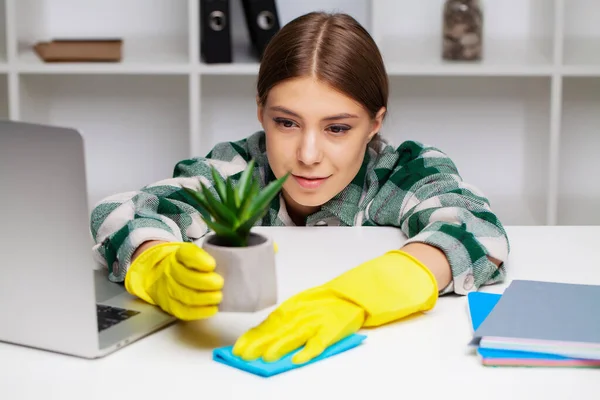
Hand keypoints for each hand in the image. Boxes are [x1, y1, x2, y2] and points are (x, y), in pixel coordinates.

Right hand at [125, 242, 223, 319]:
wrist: (167, 276)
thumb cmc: (191, 265)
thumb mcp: (198, 254)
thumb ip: (212, 256)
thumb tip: (231, 265)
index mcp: (180, 254)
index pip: (186, 254)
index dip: (199, 260)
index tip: (212, 264)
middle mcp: (171, 270)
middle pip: (185, 277)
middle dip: (205, 282)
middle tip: (220, 283)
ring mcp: (169, 289)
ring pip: (185, 295)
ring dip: (204, 298)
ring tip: (218, 296)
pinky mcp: (171, 305)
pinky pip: (184, 311)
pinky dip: (200, 311)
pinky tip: (212, 308)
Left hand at [233, 250, 438, 363]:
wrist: (352, 294)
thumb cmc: (323, 302)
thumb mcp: (299, 306)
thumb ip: (281, 321)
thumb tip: (257, 337)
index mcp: (291, 309)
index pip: (268, 324)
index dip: (252, 336)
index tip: (238, 348)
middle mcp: (301, 315)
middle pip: (277, 331)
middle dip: (260, 344)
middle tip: (245, 356)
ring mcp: (316, 323)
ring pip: (295, 336)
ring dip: (280, 347)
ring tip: (267, 358)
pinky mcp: (331, 331)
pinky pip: (319, 344)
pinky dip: (308, 352)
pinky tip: (298, 360)